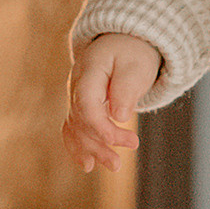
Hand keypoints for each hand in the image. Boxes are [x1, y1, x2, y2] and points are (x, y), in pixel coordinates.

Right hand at [64, 33, 162, 172]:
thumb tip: (119, 116)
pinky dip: (78, 146)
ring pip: (76, 127)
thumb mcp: (136, 65)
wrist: (123, 42)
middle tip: (119, 164)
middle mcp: (76, 84)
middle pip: (81, 119)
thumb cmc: (132, 53)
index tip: (123, 142)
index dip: (101, 127)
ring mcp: (75, 96)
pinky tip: (87, 165)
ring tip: (113, 166)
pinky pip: (73, 128)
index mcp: (89, 70)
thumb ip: (126, 88)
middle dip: (99, 143)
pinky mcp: (80, 106)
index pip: (87, 104)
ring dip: (92, 149)